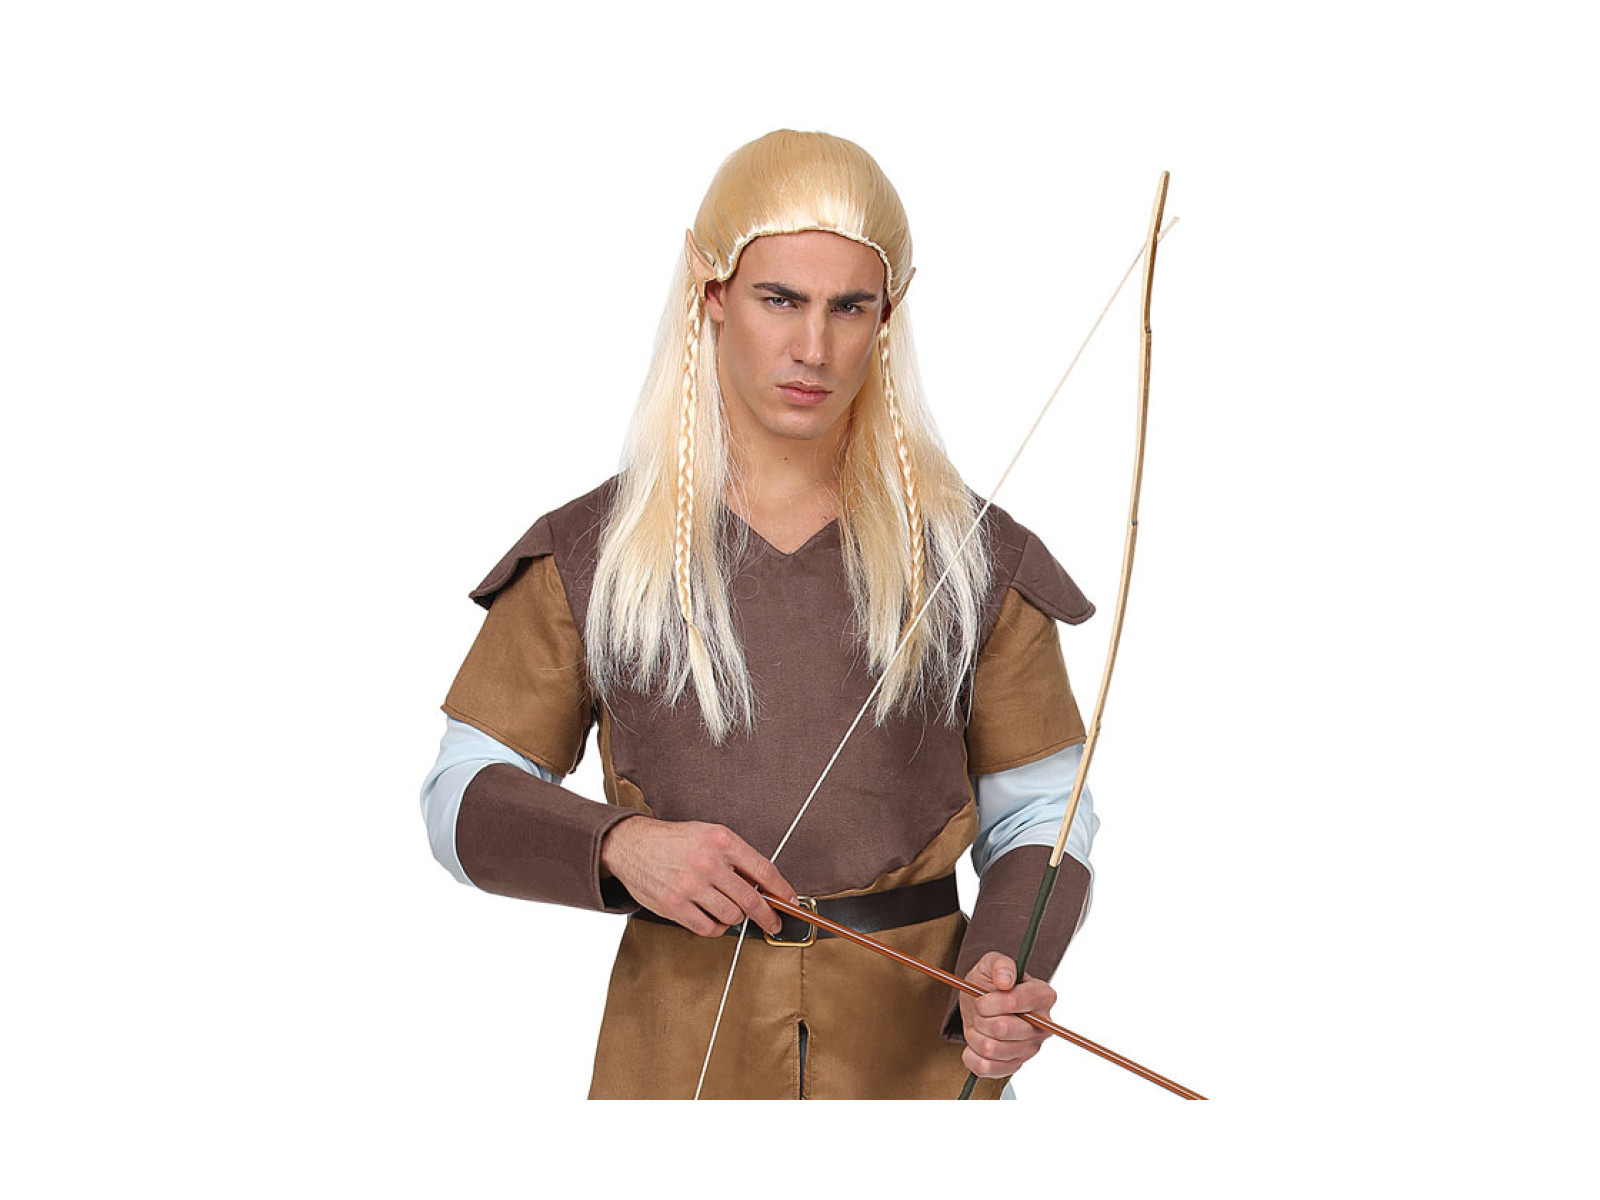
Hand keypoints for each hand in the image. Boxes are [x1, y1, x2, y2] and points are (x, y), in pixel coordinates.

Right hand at [599, 815, 797, 936]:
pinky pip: (709, 928)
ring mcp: (691, 886)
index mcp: (721, 841)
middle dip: (768, 915)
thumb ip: (736, 857)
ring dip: (736, 918)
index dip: (782, 890)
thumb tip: (764, 884)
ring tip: (728, 909)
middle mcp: (708, 863)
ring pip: (732, 916)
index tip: (790, 901)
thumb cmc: (673, 840)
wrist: (632, 845)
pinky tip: (713, 917)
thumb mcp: (709, 834)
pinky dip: (717, 928)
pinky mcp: (675, 906)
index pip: (763, 871)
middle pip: (751, 899)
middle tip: (774, 922)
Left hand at [958, 952, 1056, 1077]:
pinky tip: (976, 1042)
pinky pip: (985, 1068)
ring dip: (975, 1034)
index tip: (982, 997)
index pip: (1014, 1002)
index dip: (990, 1000)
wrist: (981, 1003)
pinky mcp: (1014, 1066)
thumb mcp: (991, 963)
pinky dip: (971, 1055)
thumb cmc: (991, 982)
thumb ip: (1000, 964)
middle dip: (980, 1016)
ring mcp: (1030, 1049)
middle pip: (1001, 1028)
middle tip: (980, 1010)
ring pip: (990, 1049)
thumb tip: (1005, 980)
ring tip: (979, 1023)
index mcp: (1043, 996)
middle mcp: (1042, 1026)